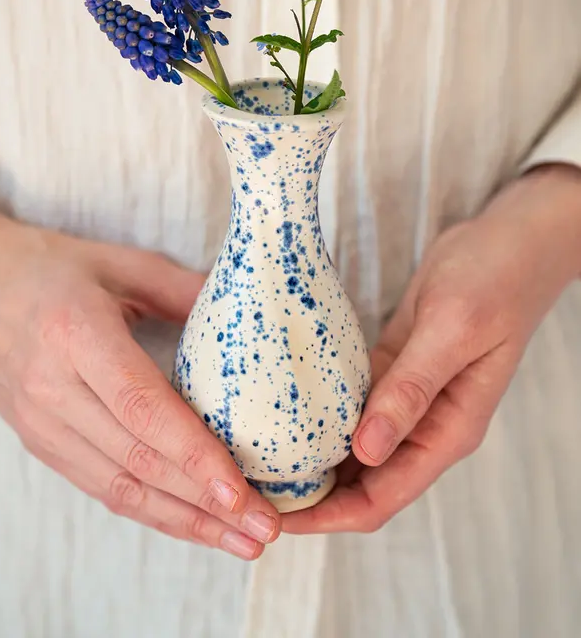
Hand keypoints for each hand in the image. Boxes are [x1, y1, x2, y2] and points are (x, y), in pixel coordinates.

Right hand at [0, 156, 279, 558]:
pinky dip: (151, 511)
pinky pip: (101, 487)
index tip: (240, 488)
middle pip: (137, 458)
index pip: (141, 405)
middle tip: (265, 525)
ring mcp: (41, 423)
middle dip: (206, 501)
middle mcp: (53, 388)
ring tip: (241, 539)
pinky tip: (193, 522)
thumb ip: (183, 290)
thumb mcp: (120, 262)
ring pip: (120, 487)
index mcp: (74, 333)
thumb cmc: (49, 268)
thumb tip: (252, 315)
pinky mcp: (40, 443)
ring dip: (185, 520)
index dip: (192, 452)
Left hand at [284, 164, 580, 533]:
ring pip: (351, 446)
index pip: (381, 498)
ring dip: (309, 456)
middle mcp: (425, 426)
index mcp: (447, 432)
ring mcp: (407, 398)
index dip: (327, 516)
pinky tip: (282, 409)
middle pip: (359, 482)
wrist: (508, 241)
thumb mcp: (451, 332)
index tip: (274, 516)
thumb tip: (365, 451)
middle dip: (308, 495)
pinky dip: (319, 413)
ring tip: (255, 457)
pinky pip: (350, 404)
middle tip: (248, 488)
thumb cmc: (494, 281)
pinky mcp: (392, 369)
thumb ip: (411, 391)